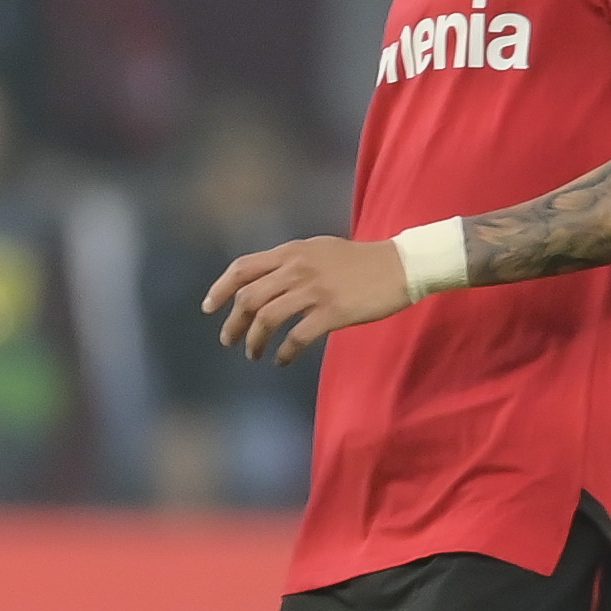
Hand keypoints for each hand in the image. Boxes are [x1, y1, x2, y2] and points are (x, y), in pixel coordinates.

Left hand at [204, 233, 415, 365]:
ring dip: (254, 341)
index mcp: (292, 252)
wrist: (402, 266)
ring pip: (266, 318)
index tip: (209, 308)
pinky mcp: (332, 311)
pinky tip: (282, 360)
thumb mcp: (319, 250)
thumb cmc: (361, 262)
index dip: (219, 289)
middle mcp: (297, 268)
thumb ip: (291, 263)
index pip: (242, 268)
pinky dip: (283, 352)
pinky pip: (296, 337)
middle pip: (248, 298)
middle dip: (233, 323)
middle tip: (229, 341)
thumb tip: (263, 283)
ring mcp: (314, 290)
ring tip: (254, 354)